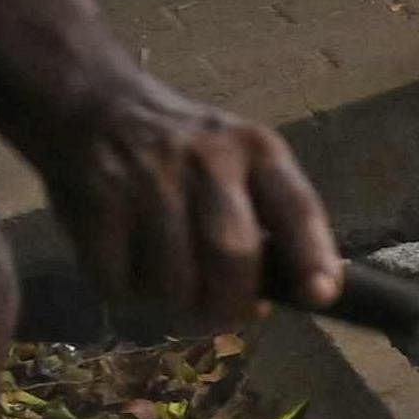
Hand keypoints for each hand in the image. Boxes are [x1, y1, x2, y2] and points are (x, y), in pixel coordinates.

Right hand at [32, 65, 341, 321]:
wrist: (98, 105)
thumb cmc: (185, 151)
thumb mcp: (239, 161)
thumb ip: (268, 218)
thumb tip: (293, 293)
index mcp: (257, 150)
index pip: (296, 207)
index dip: (312, 256)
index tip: (321, 296)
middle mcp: (208, 159)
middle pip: (232, 255)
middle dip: (229, 303)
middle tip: (219, 313)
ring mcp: (150, 177)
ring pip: (173, 281)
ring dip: (172, 302)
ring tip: (168, 281)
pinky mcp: (99, 198)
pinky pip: (119, 281)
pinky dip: (125, 292)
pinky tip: (127, 264)